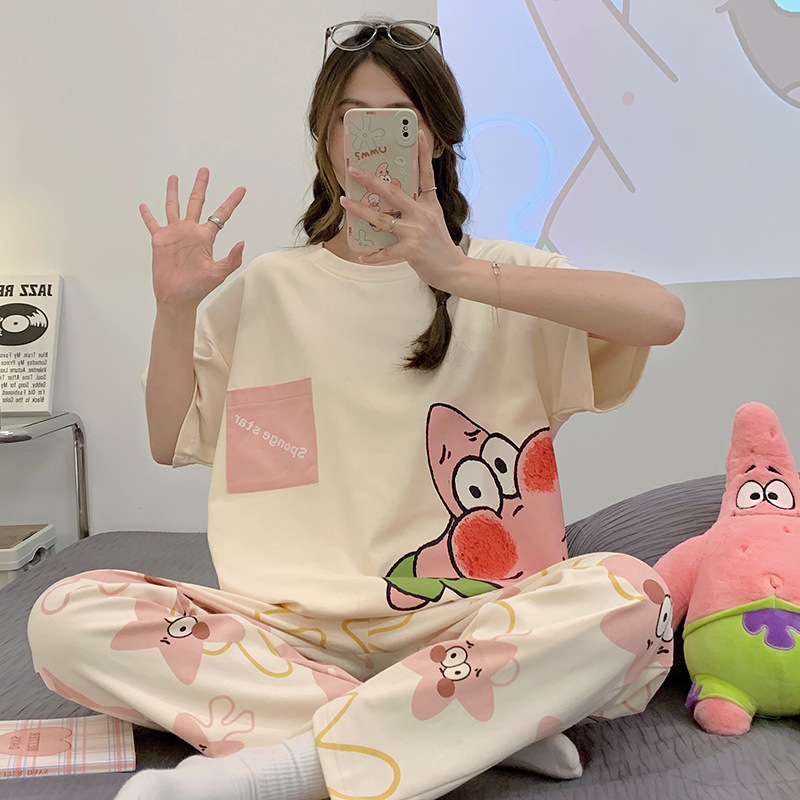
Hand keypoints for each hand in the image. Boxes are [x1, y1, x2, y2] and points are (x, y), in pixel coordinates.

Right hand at [140, 168, 245, 310]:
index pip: (221, 215)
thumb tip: (242, 241)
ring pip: (173, 207)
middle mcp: (191, 231)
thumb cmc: (197, 289)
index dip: (232, 201)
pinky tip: (144, 205)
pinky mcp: (160, 240)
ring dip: (173, 192)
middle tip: (204, 170)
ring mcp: (175, 234)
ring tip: (174, 177)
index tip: (241, 189)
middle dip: (200, 186)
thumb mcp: (218, 273)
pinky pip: (152, 224)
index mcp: (206, 237)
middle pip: (196, 202)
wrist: (176, 298)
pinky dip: (147, 214)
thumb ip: (231, 258)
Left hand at [340, 131, 467, 289]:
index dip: (423, 153)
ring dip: (361, 210)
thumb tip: (392, 203)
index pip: (426, 175)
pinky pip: (386, 252)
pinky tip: (362, 256)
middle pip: (393, 193)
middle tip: (354, 171)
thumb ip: (418, 209)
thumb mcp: (434, 221)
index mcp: (430, 205)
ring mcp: (416, 232)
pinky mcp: (412, 251)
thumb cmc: (440, 246)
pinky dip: (374, 256)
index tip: (417, 133)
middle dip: (371, 180)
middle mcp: (423, 215)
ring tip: (345, 202)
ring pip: (382, 219)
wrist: (453, 270)